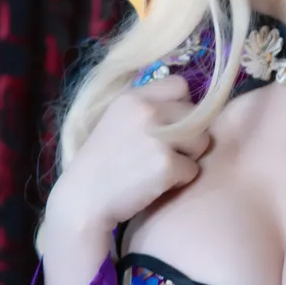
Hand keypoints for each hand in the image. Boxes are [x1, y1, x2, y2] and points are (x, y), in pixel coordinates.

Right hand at [51, 74, 209, 232]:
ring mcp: (158, 137)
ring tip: (161, 168)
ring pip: (202, 142)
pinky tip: (157, 185)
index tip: (171, 124)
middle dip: (189, 135)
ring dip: (188, 158)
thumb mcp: (116, 121)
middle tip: (166, 153)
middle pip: (197, 115)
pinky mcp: (166, 165)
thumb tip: (183, 101)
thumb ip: (146, 109)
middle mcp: (147, 110)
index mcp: (133, 97)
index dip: (182, 105)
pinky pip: (193, 170)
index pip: (180, 85)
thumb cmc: (100, 164)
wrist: (83, 199)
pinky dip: (180, 181)